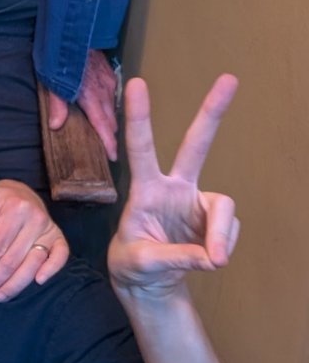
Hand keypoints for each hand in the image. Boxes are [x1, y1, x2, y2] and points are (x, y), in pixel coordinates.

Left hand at [0, 180, 68, 305]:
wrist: (18, 194)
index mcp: (15, 209)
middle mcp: (35, 218)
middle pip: (14, 258)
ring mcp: (49, 229)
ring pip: (33, 262)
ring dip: (17, 283)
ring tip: (0, 296)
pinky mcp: (58, 237)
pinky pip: (60, 256)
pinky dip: (51, 270)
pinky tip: (38, 282)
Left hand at [47, 48, 119, 159]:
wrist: (73, 28)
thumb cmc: (59, 55)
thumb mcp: (52, 80)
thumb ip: (57, 103)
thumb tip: (56, 126)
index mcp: (90, 96)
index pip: (103, 126)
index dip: (108, 143)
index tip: (113, 157)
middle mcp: (103, 91)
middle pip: (110, 119)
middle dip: (109, 134)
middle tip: (107, 147)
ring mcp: (108, 80)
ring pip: (112, 106)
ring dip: (110, 119)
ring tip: (105, 130)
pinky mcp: (109, 71)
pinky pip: (112, 92)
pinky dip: (109, 103)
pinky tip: (103, 104)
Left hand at [109, 74, 239, 298]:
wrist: (147, 284)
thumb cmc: (132, 263)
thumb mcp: (140, 262)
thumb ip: (173, 257)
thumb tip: (211, 256)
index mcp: (145, 189)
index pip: (140, 147)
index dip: (138, 117)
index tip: (136, 82)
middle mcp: (173, 187)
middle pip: (196, 145)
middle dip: (212, 112)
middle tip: (230, 78)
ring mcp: (196, 202)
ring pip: (224, 206)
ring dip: (221, 235)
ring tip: (213, 262)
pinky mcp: (213, 221)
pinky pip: (229, 232)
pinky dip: (222, 248)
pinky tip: (208, 259)